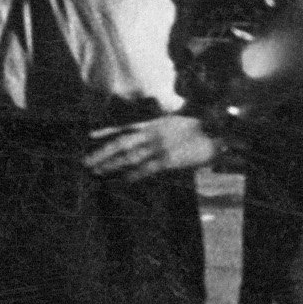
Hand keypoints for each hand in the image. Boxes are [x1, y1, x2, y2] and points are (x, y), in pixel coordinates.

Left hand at [82, 113, 220, 180]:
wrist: (216, 132)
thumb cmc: (196, 129)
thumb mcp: (172, 122)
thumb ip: (155, 128)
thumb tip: (142, 138)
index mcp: (152, 124)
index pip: (123, 127)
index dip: (106, 132)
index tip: (89, 136)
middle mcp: (151, 134)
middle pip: (120, 144)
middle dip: (102, 153)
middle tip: (86, 162)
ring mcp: (158, 146)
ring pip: (129, 157)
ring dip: (111, 165)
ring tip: (97, 172)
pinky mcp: (168, 159)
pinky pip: (146, 169)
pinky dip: (132, 175)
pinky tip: (121, 180)